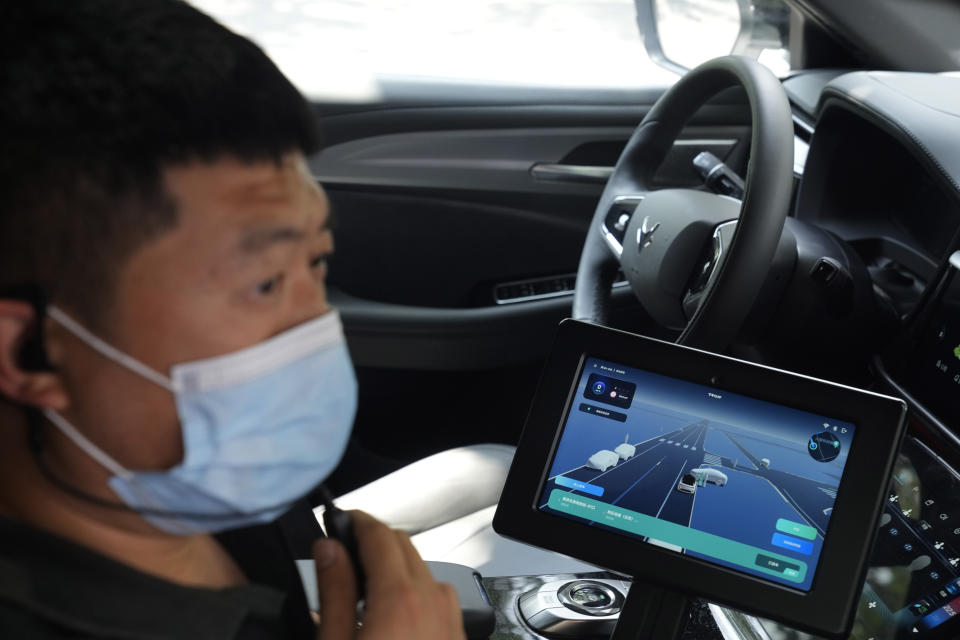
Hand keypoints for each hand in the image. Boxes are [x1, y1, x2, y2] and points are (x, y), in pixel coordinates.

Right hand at [314, 510, 465, 639]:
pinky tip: (393, 616)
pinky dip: (414, 591)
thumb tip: (328, 549)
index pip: (378, 533)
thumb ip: (334, 593)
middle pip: (402, 544)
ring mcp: (450, 615)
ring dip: (394, 567)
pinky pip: (436, 594)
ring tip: (364, 592)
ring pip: (420, 568)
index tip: (340, 520)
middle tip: (344, 554)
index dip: (356, 521)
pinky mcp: (457, 630)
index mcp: (399, 598)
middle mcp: (432, 599)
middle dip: (373, 541)